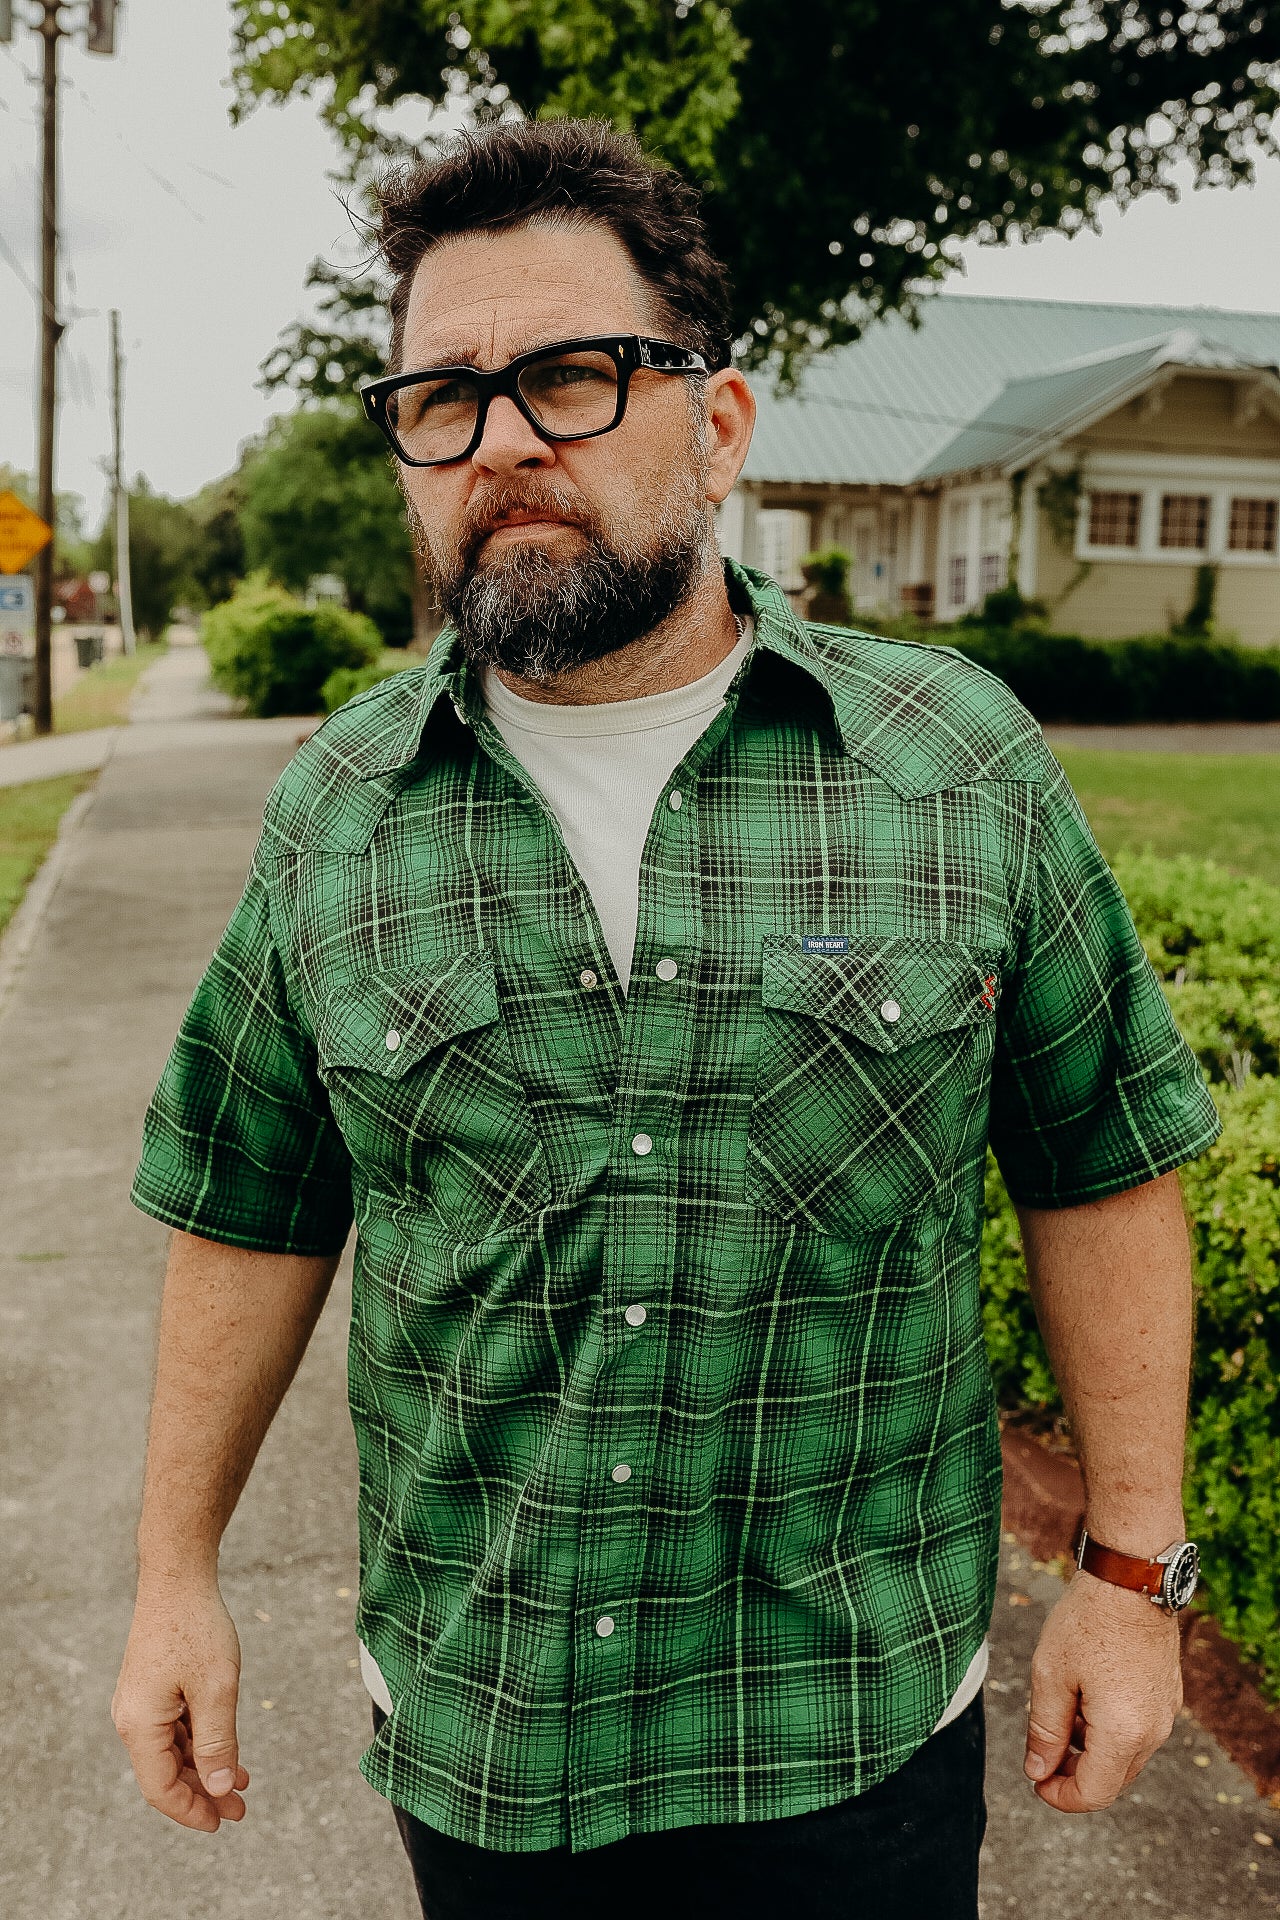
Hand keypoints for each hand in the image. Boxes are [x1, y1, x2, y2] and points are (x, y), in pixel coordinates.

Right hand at [112, 1577, 249, 1831]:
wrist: (177, 1577)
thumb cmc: (196, 1627)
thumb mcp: (217, 1688)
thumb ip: (218, 1742)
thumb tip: (221, 1789)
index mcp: (140, 1725)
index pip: (161, 1789)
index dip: (192, 1811)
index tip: (223, 1823)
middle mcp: (132, 1719)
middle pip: (165, 1774)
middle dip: (204, 1794)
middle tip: (240, 1809)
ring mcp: (140, 1704)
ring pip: (171, 1753)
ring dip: (205, 1769)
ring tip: (241, 1784)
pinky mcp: (151, 1689)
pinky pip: (173, 1729)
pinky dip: (200, 1744)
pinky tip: (227, 1750)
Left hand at [1023, 1568, 1181, 1812]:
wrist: (1131, 1578)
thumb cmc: (1087, 1621)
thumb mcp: (1050, 1675)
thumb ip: (1044, 1730)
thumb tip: (1037, 1771)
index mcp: (1123, 1732)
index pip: (1094, 1793)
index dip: (1060, 1796)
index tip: (1036, 1782)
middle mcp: (1153, 1731)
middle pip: (1112, 1778)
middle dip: (1074, 1773)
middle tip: (1041, 1749)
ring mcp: (1165, 1713)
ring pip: (1125, 1755)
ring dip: (1092, 1749)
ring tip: (1061, 1711)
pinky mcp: (1168, 1695)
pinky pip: (1139, 1730)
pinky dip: (1110, 1729)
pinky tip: (1086, 1696)